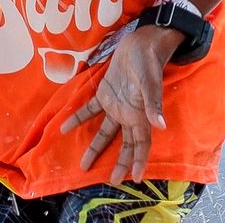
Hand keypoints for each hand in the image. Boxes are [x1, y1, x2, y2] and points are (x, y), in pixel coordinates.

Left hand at [58, 25, 180, 183]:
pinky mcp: (104, 94)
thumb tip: (160, 126)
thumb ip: (153, 104)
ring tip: (84, 165)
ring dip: (96, 147)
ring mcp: (116, 106)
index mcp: (141, 115)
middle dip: (119, 162)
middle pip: (125, 144)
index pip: (141, 144)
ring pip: (106, 133)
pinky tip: (65, 128)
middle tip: (111, 180)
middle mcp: (129, 115)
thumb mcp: (150, 82)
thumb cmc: (148, 62)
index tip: (134, 178)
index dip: (138, 161)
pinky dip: (78, 119)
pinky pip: (90, 111)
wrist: (140, 43)